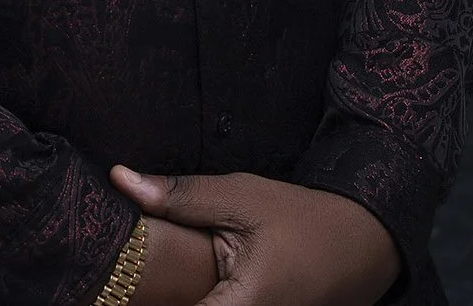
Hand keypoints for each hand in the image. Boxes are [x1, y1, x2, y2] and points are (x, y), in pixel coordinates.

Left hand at [109, 165, 401, 305]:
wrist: (362, 244)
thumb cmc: (301, 218)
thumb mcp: (240, 196)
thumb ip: (179, 197)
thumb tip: (119, 179)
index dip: (138, 299)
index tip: (109, 286)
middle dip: (156, 299)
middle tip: (123, 280)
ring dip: (176, 300)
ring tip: (149, 282)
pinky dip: (198, 301)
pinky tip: (182, 288)